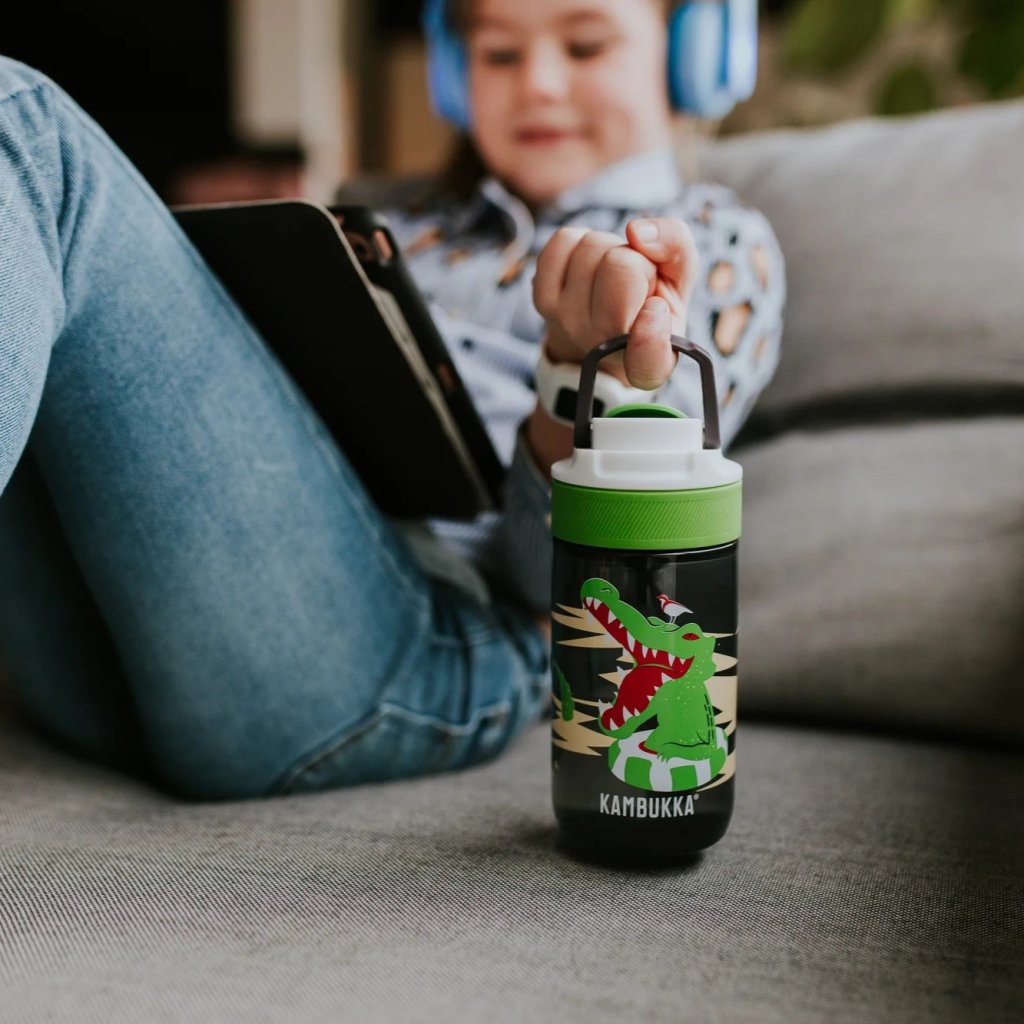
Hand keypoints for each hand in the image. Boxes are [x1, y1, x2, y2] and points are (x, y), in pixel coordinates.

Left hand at [532, 217, 698, 389]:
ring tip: (612, 275)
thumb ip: (676, 245)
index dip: (650, 335)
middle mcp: (606, 350)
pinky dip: (580, 239)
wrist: (601, 324)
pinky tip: (588, 264)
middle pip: (621, 265)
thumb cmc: (647, 298)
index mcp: (651, 360)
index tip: (654, 311)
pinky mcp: (542, 300)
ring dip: (608, 249)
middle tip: (636, 280)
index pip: (648, 360)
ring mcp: (569, 324)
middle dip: (635, 258)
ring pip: (592, 247)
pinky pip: (564, 241)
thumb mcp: (678, 278)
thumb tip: (637, 232)